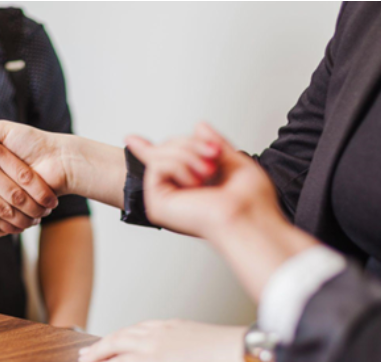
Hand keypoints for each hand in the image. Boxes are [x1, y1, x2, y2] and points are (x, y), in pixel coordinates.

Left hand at [78, 320, 249, 361]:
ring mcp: (155, 345)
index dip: (122, 336)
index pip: (139, 329)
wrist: (240, 353)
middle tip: (87, 352)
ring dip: (97, 353)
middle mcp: (160, 331)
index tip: (112, 341)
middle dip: (102, 344)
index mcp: (173, 326)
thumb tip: (190, 358)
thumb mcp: (206, 344)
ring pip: (116, 345)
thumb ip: (192, 348)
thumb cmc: (233, 353)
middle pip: (122, 335)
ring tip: (84, 361)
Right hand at [127, 123, 282, 239]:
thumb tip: (199, 126)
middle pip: (166, 149)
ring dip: (189, 153)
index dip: (146, 149)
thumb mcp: (235, 162)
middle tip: (214, 155)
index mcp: (193, 188)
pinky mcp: (157, 203)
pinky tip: (195, 182)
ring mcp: (165, 199)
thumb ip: (214, 144)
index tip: (130, 138)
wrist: (249, 217)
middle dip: (191, 144)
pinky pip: (158, 165)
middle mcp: (177, 194)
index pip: (164, 164)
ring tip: (209, 171)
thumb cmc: (250, 202)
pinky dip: (180, 165)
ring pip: (161, 154)